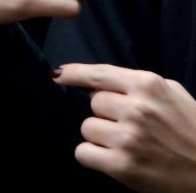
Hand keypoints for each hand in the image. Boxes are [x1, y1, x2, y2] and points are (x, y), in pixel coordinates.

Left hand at [54, 64, 195, 191]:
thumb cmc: (195, 132)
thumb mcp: (174, 95)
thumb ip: (141, 85)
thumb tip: (99, 80)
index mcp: (149, 86)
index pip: (98, 74)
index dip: (74, 74)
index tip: (58, 75)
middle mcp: (137, 108)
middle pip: (93, 103)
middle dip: (106, 114)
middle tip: (128, 126)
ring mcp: (128, 138)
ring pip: (87, 128)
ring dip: (100, 136)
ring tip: (126, 144)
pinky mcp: (122, 165)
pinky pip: (83, 153)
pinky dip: (93, 157)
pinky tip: (113, 159)